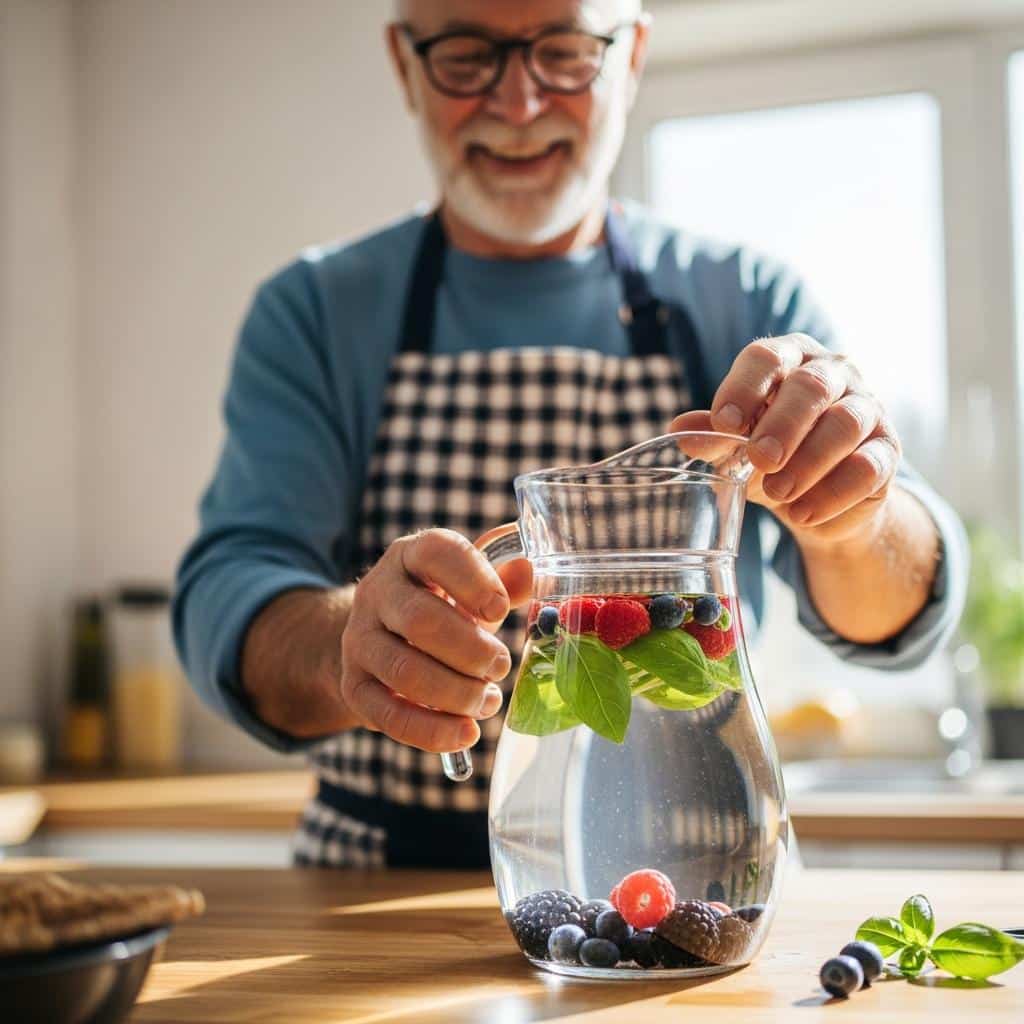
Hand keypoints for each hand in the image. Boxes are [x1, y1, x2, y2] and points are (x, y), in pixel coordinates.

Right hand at [341, 529, 526, 753]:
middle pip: (419, 619)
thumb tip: (529, 573)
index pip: (436, 552)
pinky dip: (431, 731)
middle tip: (501, 667)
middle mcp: (377, 592)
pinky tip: (465, 733)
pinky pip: (388, 714)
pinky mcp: (354, 685)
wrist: (380, 634)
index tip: (500, 610)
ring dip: (455, 693)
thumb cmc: (440, 603)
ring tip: (488, 701)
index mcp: (411, 555)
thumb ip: (502, 580)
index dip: (473, 580)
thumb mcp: (468, 583)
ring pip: (403, 671)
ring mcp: (359, 640)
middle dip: (471, 651)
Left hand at [671, 334, 900, 544]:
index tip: (725, 422)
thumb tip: (679, 430)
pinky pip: (869, 467)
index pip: (767, 357)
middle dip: (782, 425)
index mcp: (789, 359)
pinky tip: (803, 513)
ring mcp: (866, 409)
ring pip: (845, 423)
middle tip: (759, 459)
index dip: (744, 387)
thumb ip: (712, 436)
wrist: (816, 499)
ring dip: (808, 461)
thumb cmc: (771, 454)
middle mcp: (833, 373)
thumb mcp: (735, 446)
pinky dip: (833, 493)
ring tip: (778, 492)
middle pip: (811, 385)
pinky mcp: (887, 451)